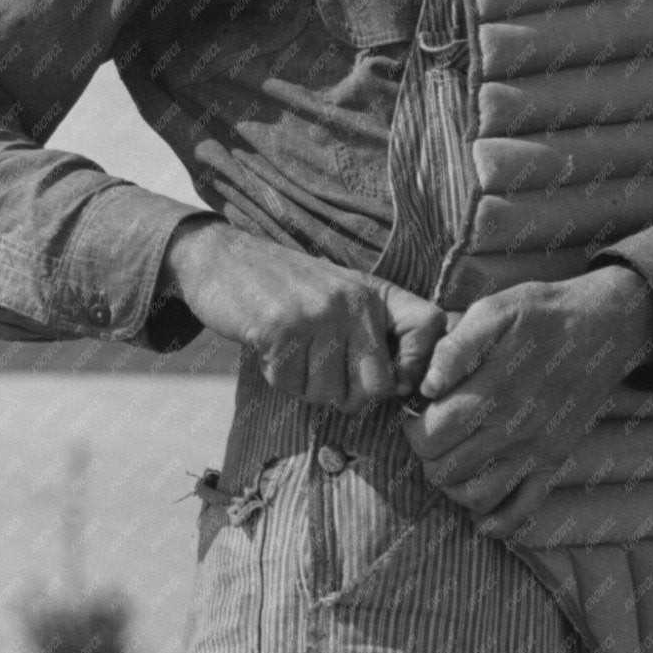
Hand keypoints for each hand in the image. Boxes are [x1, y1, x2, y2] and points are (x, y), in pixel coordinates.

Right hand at [161, 217, 446, 413]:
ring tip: (292, 350)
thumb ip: (374, 332)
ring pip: (329, 393)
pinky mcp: (280, 330)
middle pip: (376, 385)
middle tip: (322, 374)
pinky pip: (290, 384)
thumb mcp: (342, 293)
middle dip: (348, 394)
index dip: (419, 365)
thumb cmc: (287, 286)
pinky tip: (271, 347)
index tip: (396, 380)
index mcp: (373, 292)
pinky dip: (278, 376)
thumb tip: (403, 388)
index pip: (429, 326)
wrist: (224, 258)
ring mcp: (317, 315)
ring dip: (305, 385)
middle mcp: (352, 301)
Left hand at [402, 267, 652, 536]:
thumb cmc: (542, 313)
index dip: (413, 429)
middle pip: (447, 470)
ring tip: (452, 458)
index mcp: (493, 390)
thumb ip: (455, 347)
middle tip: (432, 432)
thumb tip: (426, 385)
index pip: (433, 435)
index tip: (417, 412)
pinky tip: (481, 510)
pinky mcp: (555, 460)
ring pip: (478, 497)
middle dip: (428, 455)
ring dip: (453, 485)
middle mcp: (514, 428)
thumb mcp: (495, 309)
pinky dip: (497, 520)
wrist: (604, 326)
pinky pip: (523, 510)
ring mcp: (536, 450)